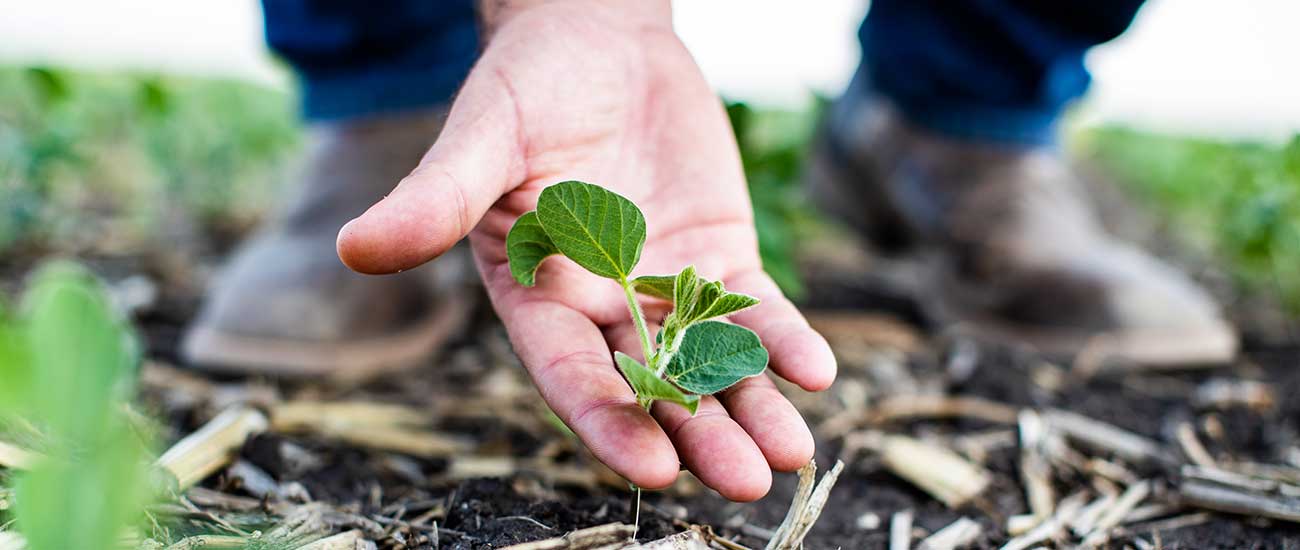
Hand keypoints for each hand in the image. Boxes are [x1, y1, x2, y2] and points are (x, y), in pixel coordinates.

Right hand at [336, 0, 835, 500]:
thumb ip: (436, 198)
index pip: (570, 373)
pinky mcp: (716, 256)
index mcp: (536, 298)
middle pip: (651, 387)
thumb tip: (354, 248)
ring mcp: (664, 287)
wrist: (595, 39)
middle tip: (745, 482)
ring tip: (792, 457)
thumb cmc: (525, 85)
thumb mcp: (482, 137)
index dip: (608, 420)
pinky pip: (755, 308)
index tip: (654, 467)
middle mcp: (601, 308)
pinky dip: (784, 339)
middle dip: (697, 435)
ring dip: (752, 408)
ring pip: (710, 363)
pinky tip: (819, 372)